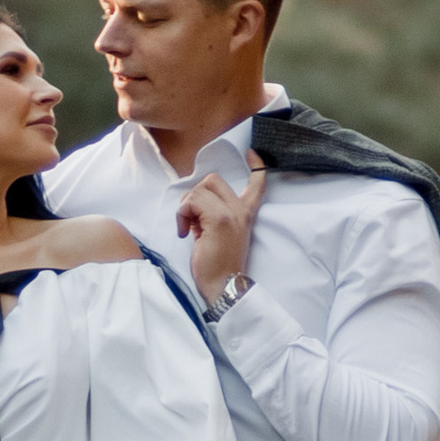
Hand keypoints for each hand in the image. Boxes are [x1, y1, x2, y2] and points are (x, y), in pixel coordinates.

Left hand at [174, 162, 263, 304]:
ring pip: (199, 190)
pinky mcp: (218, 219)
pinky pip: (192, 202)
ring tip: (188, 229)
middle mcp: (241, 210)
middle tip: (191, 219)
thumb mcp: (217, 234)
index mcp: (245, 214)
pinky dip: (182, 215)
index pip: (257, 184)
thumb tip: (195, 204)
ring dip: (186, 208)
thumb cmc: (217, 265)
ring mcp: (231, 213)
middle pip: (212, 180)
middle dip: (194, 196)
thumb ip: (212, 215)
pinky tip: (183, 233)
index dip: (256, 166)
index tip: (252, 154)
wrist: (224, 286)